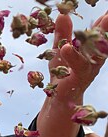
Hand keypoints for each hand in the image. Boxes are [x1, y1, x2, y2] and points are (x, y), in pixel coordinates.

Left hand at [37, 12, 107, 136]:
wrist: (59, 97)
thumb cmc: (62, 71)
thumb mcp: (60, 49)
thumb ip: (62, 33)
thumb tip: (63, 14)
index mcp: (91, 50)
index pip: (98, 33)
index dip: (104, 21)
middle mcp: (94, 59)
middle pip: (102, 41)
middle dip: (106, 27)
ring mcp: (88, 69)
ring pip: (95, 53)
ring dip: (98, 39)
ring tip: (100, 22)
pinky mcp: (78, 79)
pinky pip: (78, 67)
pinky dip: (72, 57)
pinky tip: (66, 48)